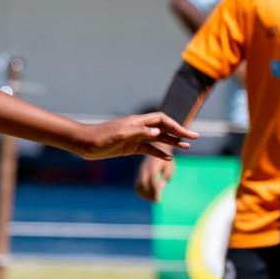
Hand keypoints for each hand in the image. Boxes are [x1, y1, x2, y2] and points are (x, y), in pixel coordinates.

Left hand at [77, 112, 196, 160]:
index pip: (161, 120)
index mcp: (137, 122)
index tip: (186, 133)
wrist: (84, 144)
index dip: (175, 125)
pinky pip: (148, 150)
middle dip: (179, 132)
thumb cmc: (100, 137)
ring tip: (186, 148)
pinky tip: (168, 158)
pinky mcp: (130, 148)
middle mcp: (138, 128)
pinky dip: (159, 153)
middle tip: (194, 138)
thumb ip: (139, 132)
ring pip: (158, 139)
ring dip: (172, 143)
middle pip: (163, 128)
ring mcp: (135, 138)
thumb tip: (158, 132)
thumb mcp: (120, 134)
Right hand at [134, 156, 175, 202]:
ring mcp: (140, 172)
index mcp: (153, 167)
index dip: (155, 192)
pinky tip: (147, 196)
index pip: (153, 182)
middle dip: (149, 195)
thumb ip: (165, 177)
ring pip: (138, 186)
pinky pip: (137, 185)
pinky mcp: (139, 174)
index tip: (158, 200)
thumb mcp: (170, 168)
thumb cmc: (167, 160)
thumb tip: (160, 187)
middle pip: (143, 185)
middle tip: (157, 201)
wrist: (158, 148)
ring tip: (152, 199)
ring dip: (144, 195)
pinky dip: (141, 192)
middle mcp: (145, 170)